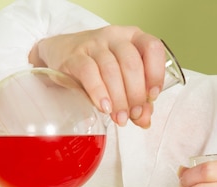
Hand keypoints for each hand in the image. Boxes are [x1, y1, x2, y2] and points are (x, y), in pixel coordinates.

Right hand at [29, 25, 166, 127]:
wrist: (60, 54)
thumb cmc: (97, 67)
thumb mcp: (120, 80)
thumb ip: (136, 99)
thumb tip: (144, 120)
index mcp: (133, 38)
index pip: (152, 48)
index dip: (156, 74)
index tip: (152, 97)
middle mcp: (115, 37)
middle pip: (131, 63)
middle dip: (135, 94)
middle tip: (133, 115)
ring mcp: (94, 44)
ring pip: (111, 69)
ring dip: (118, 98)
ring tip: (119, 118)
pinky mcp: (74, 56)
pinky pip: (89, 73)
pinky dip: (99, 92)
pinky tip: (104, 107)